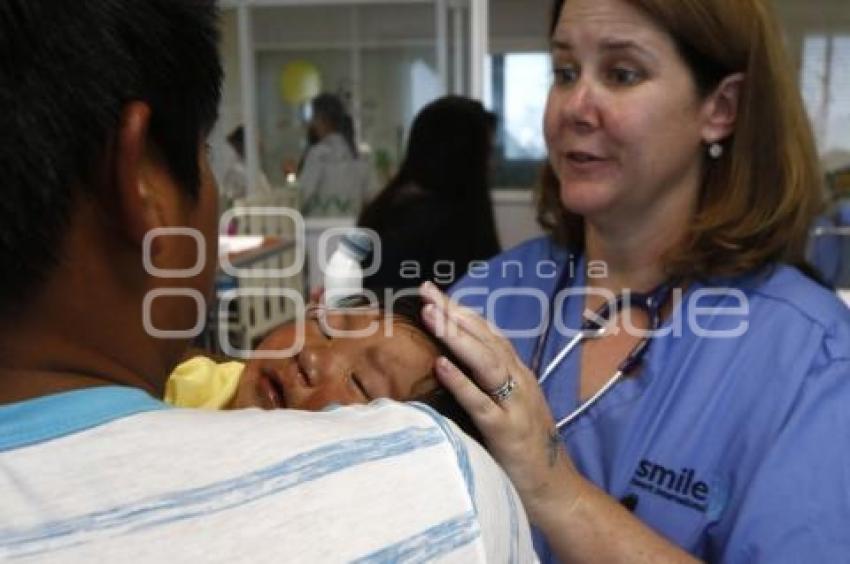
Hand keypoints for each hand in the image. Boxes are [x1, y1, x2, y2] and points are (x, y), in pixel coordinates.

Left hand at [419, 282, 579, 516]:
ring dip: (456, 337)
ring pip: (485, 362)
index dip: (462, 312)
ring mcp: (515, 405)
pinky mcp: (507, 431)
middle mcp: (519, 381)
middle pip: (485, 339)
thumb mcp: (510, 405)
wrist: (556, 488)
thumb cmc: (525, 448)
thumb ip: (489, 383)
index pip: (488, 334)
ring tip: (431, 316)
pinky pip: (480, 402)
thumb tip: (455, 362)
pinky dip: (460, 381)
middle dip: (455, 313)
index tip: (435, 293)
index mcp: (518, 374)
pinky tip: (440, 365)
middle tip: (427, 291)